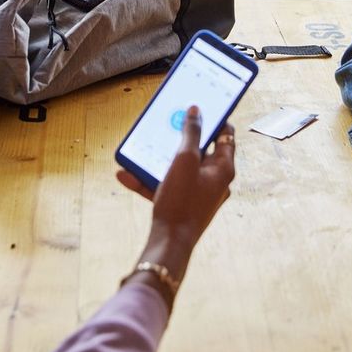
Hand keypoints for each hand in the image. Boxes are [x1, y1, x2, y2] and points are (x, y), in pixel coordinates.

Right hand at [117, 105, 235, 293]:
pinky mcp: (184, 204)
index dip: (214, 117)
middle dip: (181, 137)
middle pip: (201, 149)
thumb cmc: (181, 201)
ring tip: (142, 148)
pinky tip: (126, 174)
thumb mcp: (184, 160)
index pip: (225, 134)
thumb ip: (190, 133)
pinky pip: (169, 185)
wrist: (169, 245)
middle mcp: (216, 180)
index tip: (199, 106)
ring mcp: (200, 193)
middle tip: (168, 122)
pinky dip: (151, 179)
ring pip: (181, 167)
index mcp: (224, 168)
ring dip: (160, 158)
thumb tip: (196, 110)